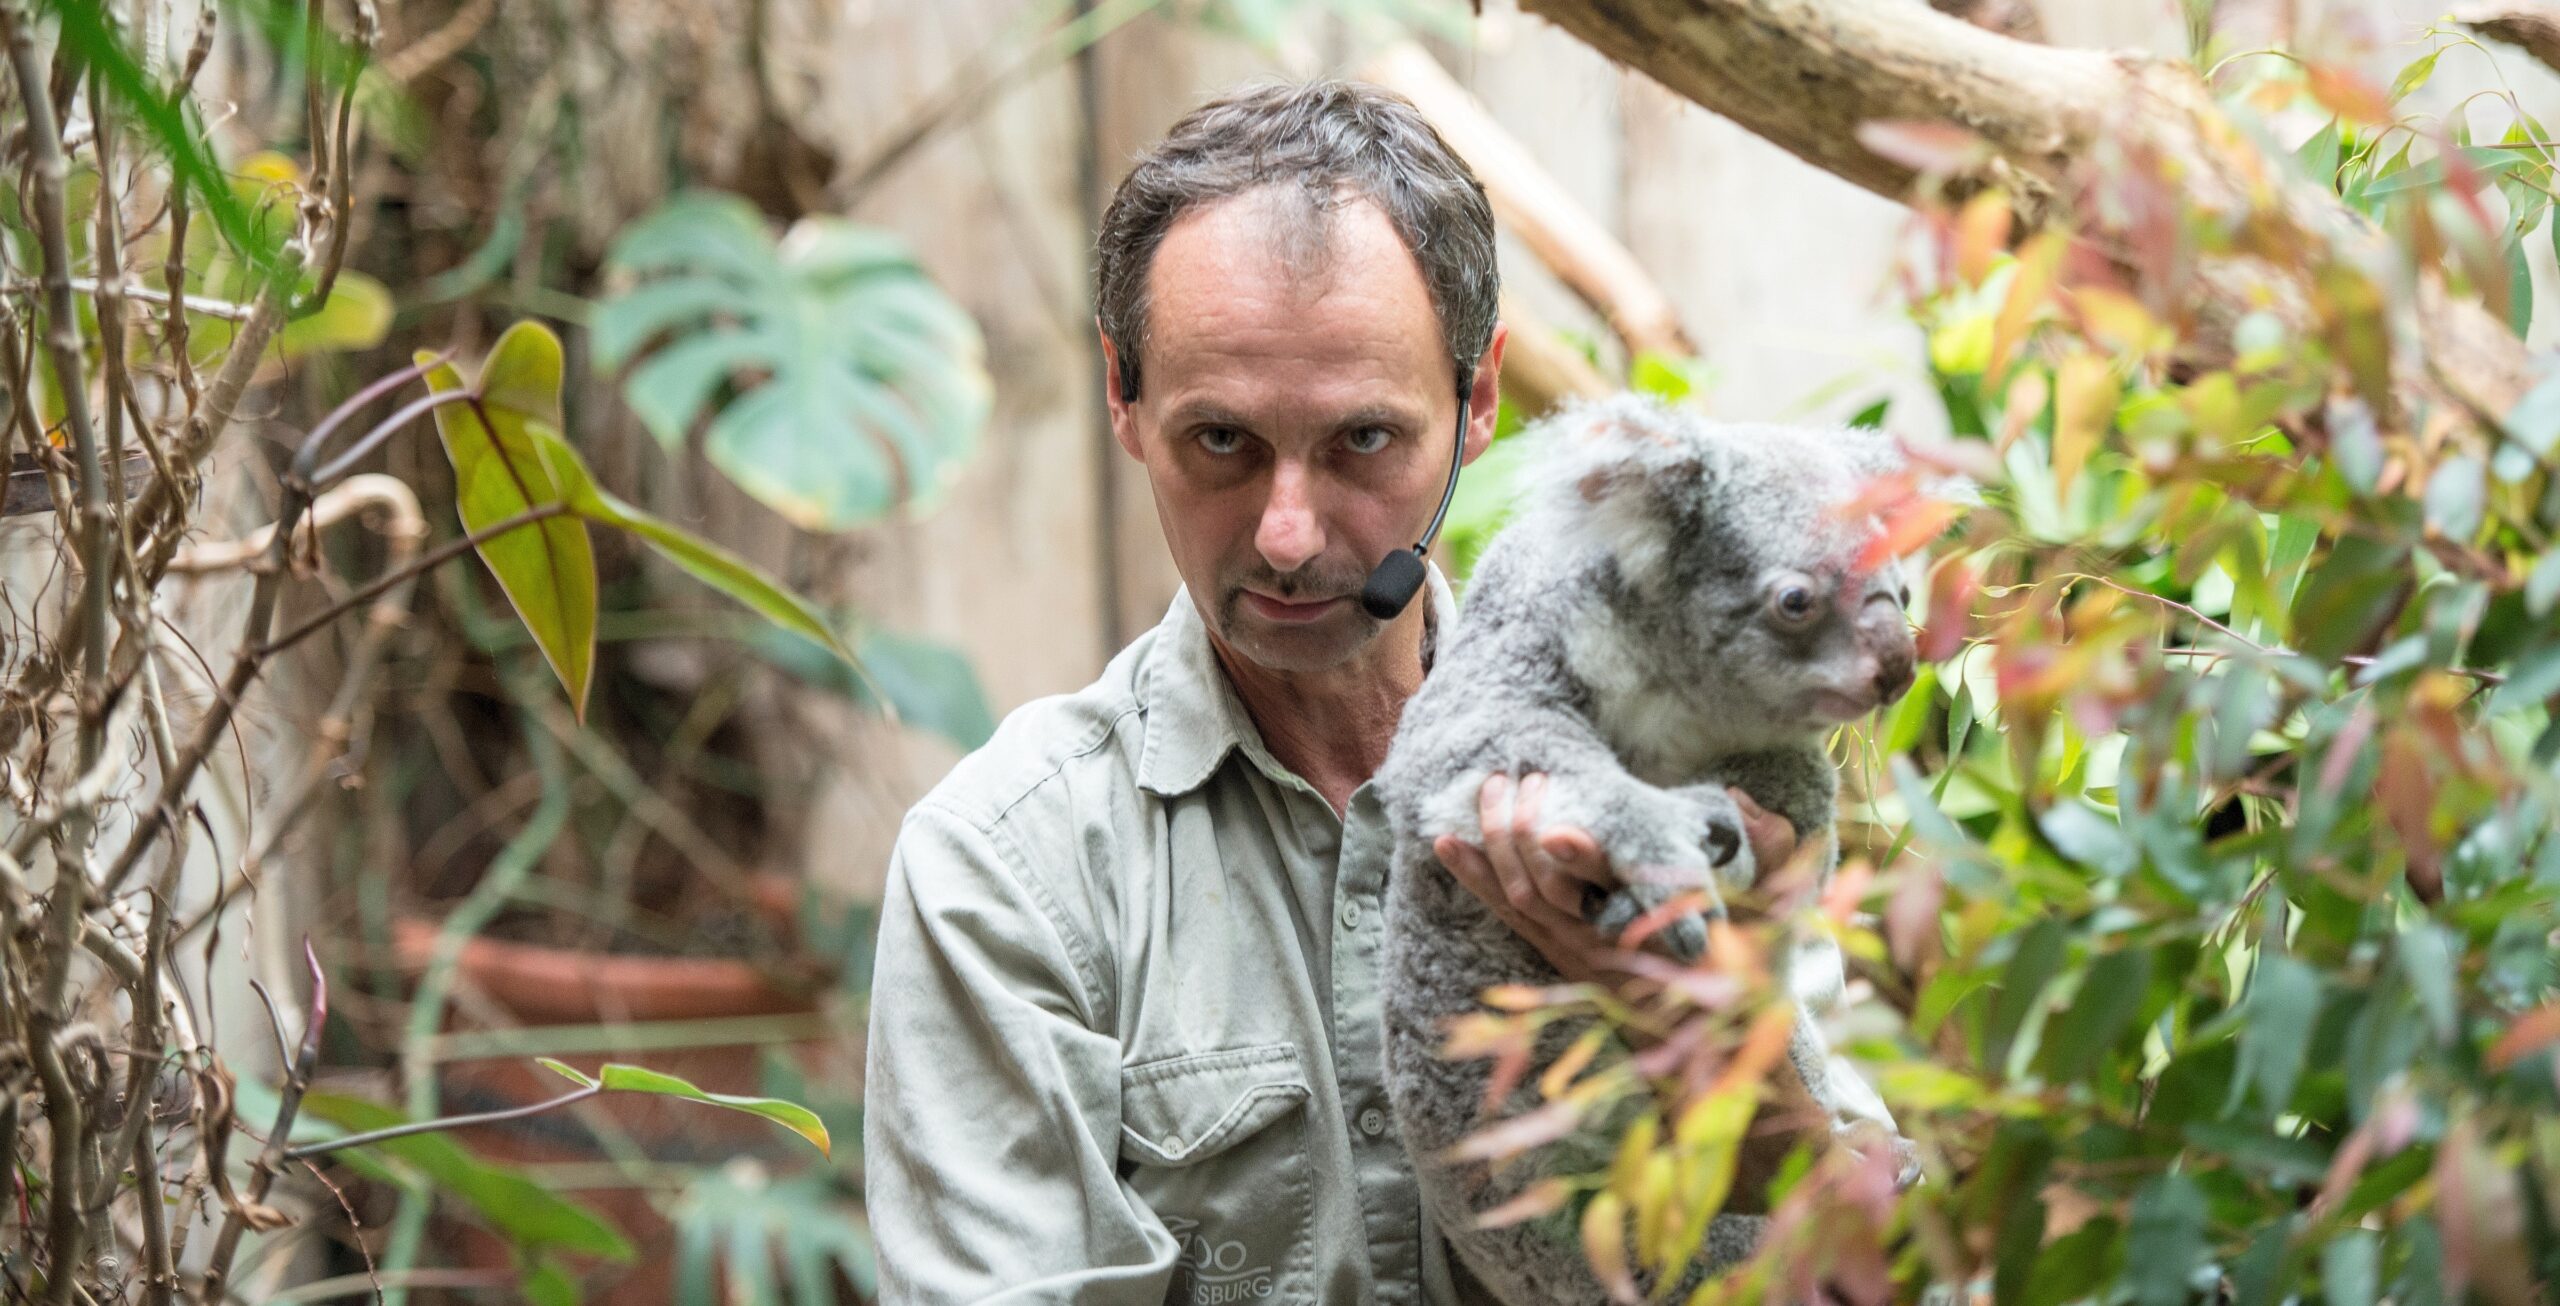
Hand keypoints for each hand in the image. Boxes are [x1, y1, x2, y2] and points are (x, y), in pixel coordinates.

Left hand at [1433, 775, 1802, 982]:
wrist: (1708, 1049)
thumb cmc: (1743, 971)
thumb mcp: (1772, 909)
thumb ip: (1770, 848)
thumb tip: (1747, 798)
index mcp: (1658, 927)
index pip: (1613, 889)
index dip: (1580, 859)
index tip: (1553, 831)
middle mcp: (1610, 946)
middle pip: (1548, 891)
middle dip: (1523, 835)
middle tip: (1512, 778)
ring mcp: (1576, 955)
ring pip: (1520, 899)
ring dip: (1494, 844)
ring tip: (1485, 788)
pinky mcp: (1557, 957)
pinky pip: (1507, 915)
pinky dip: (1475, 877)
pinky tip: (1447, 842)